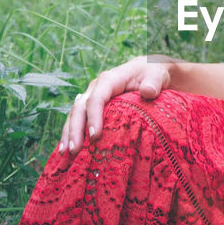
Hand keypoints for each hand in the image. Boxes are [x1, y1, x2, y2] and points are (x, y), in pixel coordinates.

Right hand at [58, 56, 173, 153]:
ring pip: (75, 115)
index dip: (94, 116)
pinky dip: (72, 134)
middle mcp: (96, 88)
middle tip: (75, 150)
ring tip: (66, 154)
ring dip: (69, 134)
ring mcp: (91, 97)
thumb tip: (147, 91)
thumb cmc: (153, 73)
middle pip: (80, 108)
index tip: (95, 136)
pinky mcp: (92, 107)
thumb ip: (154, 83)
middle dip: (76, 129)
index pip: (97, 98)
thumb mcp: (157, 75)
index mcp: (110, 79)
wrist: (147, 70)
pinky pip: (79, 120)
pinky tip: (68, 150)